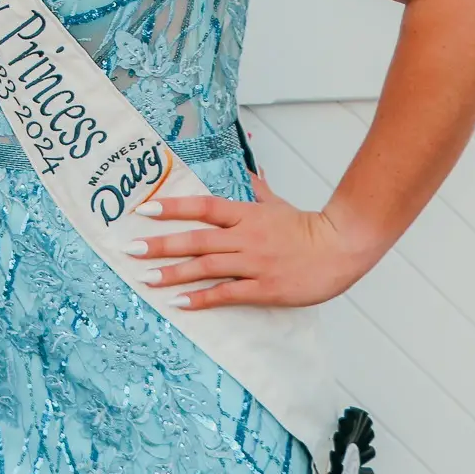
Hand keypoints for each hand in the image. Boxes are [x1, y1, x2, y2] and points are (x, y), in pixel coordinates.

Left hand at [126, 171, 376, 308]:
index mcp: (247, 214)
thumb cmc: (310, 227)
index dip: (172, 208)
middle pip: (196, 240)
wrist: (342, 247)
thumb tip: (247, 170)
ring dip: (173, 274)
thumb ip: (258, 190)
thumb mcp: (279, 204)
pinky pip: (227, 293)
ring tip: (146, 278)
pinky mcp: (265, 288)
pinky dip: (202, 298)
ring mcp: (255, 263)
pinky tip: (180, 302)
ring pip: (206, 268)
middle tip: (131, 248)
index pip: (202, 208)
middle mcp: (246, 237)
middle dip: (161, 244)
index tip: (144, 210)